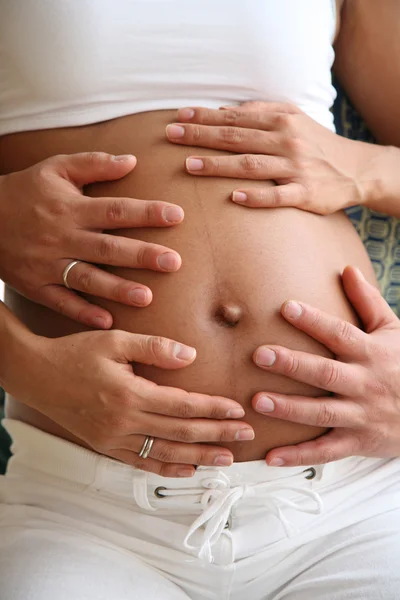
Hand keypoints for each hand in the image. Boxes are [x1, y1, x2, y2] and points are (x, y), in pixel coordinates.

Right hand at [0, 152, 182, 328]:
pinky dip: (82, 313)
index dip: (146, 213)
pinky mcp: (35, 286)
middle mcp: (61, 237)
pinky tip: (107, 323)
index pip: (115, 210)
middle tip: (174, 263)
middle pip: (107, 248)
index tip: (177, 216)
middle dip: (141, 255)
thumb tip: (131, 160)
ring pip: (87, 278)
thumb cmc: (24, 191)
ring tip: (147, 298)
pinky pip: (60, 302)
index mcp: (70, 209)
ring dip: (116, 290)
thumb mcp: (54, 168)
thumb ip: (93, 164)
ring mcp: (47, 264)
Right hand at [4, 329, 252, 476]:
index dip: (214, 409)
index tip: (237, 411)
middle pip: (181, 433)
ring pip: (165, 453)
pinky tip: (187, 470)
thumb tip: (191, 357)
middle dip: (217, 434)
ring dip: (199, 458)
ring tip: (227, 459)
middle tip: (246, 436)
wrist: (36, 375)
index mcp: (130, 394)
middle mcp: (124, 422)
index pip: (183, 406)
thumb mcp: (115, 341)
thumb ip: (155, 348)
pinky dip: (166, 468)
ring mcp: (113, 439)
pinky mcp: (104, 446)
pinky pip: (140, 463)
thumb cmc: (75, 353)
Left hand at [166, 102, 379, 213]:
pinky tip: (233, 197)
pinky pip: (276, 196)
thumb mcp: (294, 118)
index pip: (235, 117)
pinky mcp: (304, 194)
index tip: (178, 117)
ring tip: (190, 166)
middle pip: (236, 138)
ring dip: (219, 166)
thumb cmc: (316, 144)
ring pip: (251, 166)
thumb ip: (261, 111)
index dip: (205, 117)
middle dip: (201, 136)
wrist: (355, 170)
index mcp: (281, 121)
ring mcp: (295, 168)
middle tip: (171, 136)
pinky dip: (255, 197)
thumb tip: (223, 110)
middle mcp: (286, 142)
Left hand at [250, 265, 399, 466]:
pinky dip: (299, 456)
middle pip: (325, 372)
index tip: (286, 307)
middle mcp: (363, 383)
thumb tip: (347, 269)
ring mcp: (360, 415)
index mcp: (369, 353)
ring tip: (258, 401)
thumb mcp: (392, 331)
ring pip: (321, 412)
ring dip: (289, 408)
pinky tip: (271, 457)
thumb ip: (368, 302)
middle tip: (259, 354)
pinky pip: (325, 451)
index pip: (339, 333)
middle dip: (292, 364)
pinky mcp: (357, 442)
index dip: (313, 320)